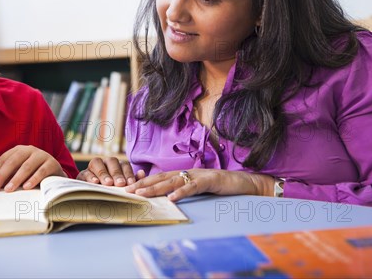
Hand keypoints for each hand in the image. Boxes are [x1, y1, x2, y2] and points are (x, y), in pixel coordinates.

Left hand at [0, 145, 65, 191]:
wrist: (56, 175)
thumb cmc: (33, 175)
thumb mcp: (19, 174)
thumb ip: (8, 177)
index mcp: (19, 150)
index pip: (3, 159)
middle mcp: (29, 150)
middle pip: (13, 160)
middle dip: (2, 175)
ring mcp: (41, 155)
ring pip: (26, 166)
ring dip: (16, 178)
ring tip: (8, 190)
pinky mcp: (52, 163)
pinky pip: (41, 171)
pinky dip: (33, 179)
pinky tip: (26, 187)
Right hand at [77, 157, 145, 185]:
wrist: (92, 195)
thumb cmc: (112, 190)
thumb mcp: (123, 186)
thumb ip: (132, 180)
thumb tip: (142, 173)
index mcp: (117, 165)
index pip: (124, 165)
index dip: (128, 173)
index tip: (131, 183)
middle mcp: (105, 163)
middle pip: (111, 161)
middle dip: (116, 173)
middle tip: (120, 184)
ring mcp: (93, 167)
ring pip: (97, 162)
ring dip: (103, 173)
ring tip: (108, 183)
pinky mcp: (82, 174)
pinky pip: (85, 172)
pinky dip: (90, 176)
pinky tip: (95, 182)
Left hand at [125, 169, 274, 201]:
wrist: (245, 182)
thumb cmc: (221, 186)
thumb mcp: (198, 187)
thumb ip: (183, 189)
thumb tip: (166, 196)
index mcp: (183, 174)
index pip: (159, 178)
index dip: (143, 182)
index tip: (127, 188)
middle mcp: (187, 172)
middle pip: (161, 178)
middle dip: (142, 184)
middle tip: (127, 191)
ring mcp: (198, 175)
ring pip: (172, 181)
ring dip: (155, 188)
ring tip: (141, 194)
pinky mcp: (209, 180)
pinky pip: (192, 187)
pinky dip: (181, 192)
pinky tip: (171, 198)